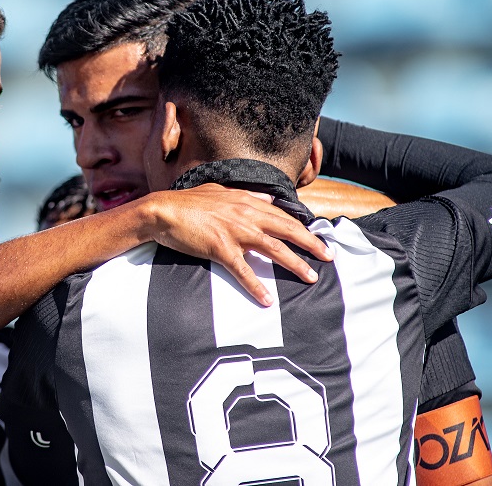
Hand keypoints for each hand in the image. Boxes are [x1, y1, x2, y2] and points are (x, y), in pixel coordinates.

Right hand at [143, 184, 331, 305]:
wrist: (163, 210)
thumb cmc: (189, 203)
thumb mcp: (221, 192)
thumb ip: (247, 195)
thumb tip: (269, 198)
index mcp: (246, 201)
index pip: (282, 215)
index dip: (303, 227)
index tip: (319, 238)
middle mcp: (245, 214)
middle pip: (286, 229)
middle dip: (311, 244)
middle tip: (329, 256)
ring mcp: (233, 231)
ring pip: (273, 249)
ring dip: (294, 264)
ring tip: (311, 278)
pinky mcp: (219, 248)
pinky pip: (242, 270)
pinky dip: (256, 285)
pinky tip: (267, 299)